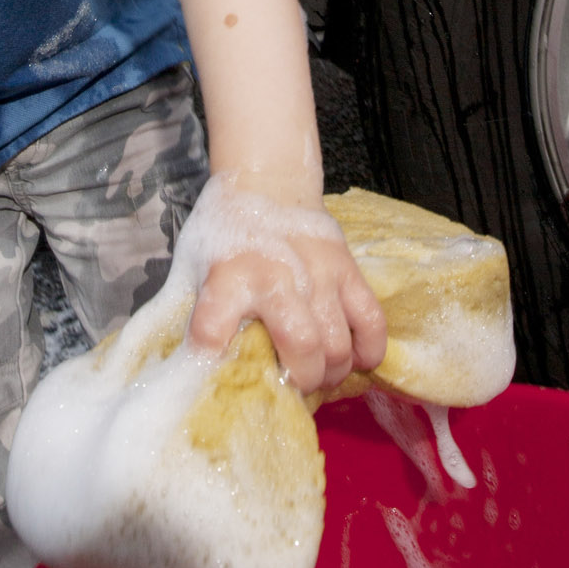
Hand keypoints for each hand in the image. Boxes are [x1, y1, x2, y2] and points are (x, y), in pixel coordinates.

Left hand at [182, 179, 387, 394]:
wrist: (266, 182)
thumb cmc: (228, 233)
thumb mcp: (197, 265)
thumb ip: (201, 311)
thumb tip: (200, 365)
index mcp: (228, 277)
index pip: (211, 327)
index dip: (210, 357)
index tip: (214, 374)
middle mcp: (274, 277)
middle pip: (301, 347)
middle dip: (301, 381)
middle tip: (294, 385)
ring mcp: (317, 273)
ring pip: (338, 344)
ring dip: (332, 372)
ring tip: (320, 374)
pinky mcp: (347, 269)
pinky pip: (371, 320)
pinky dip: (369, 350)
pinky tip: (356, 359)